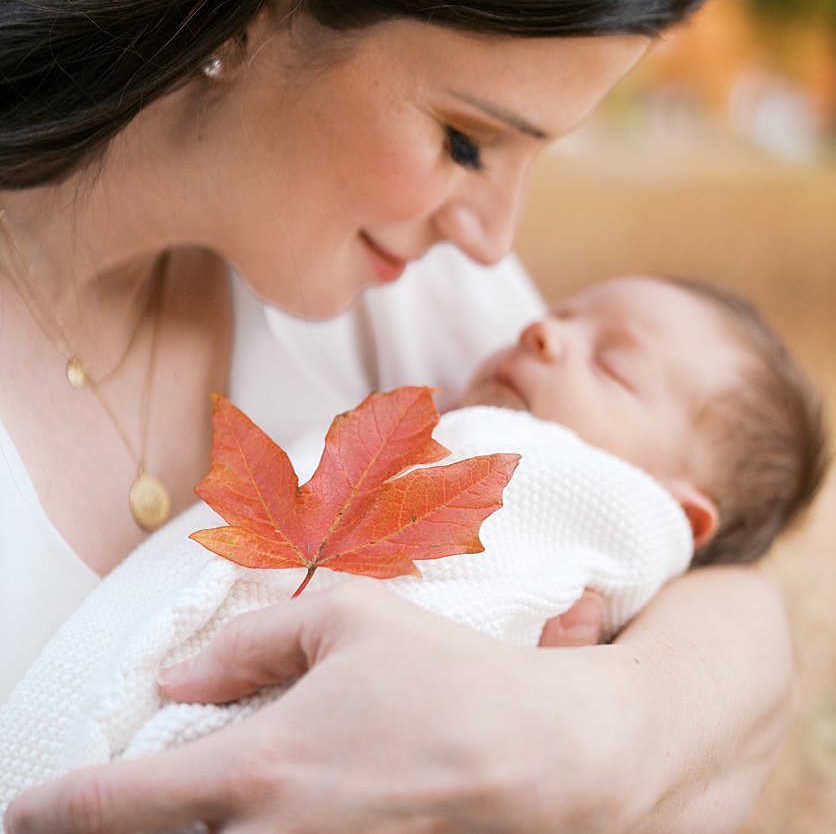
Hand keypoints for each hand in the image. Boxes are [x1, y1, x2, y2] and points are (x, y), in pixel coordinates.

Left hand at [4, 581, 634, 833]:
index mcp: (258, 769)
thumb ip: (252, 640)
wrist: (540, 758)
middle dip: (122, 827)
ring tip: (192, 798)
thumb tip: (182, 677)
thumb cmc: (446, 678)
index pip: (120, 804)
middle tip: (113, 805)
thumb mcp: (348, 620)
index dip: (54, 810)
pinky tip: (263, 810)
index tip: (20, 812)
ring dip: (193, 829)